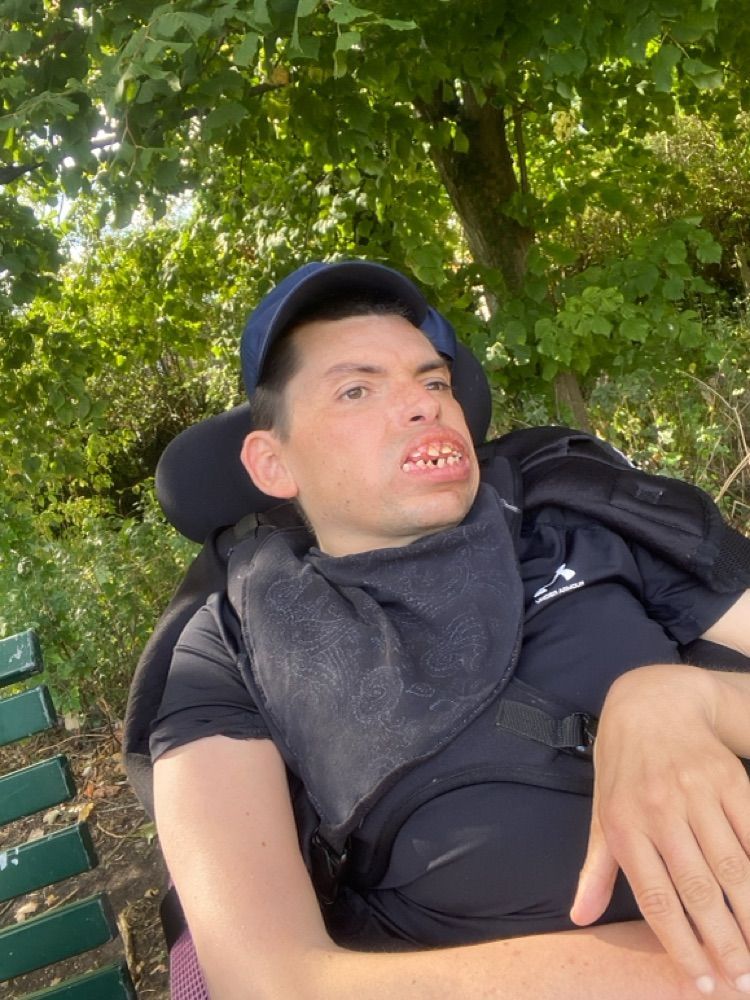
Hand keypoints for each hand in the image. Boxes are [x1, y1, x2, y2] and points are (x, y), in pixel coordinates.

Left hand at [570, 664, 749, 995]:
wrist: (652, 704)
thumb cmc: (622, 768)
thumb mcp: (601, 813)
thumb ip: (595, 868)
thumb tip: (579, 917)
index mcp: (625, 823)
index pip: (656, 897)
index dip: (681, 944)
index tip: (703, 982)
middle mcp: (660, 809)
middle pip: (699, 887)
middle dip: (726, 943)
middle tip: (745, 983)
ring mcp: (697, 792)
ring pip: (733, 865)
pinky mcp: (729, 779)